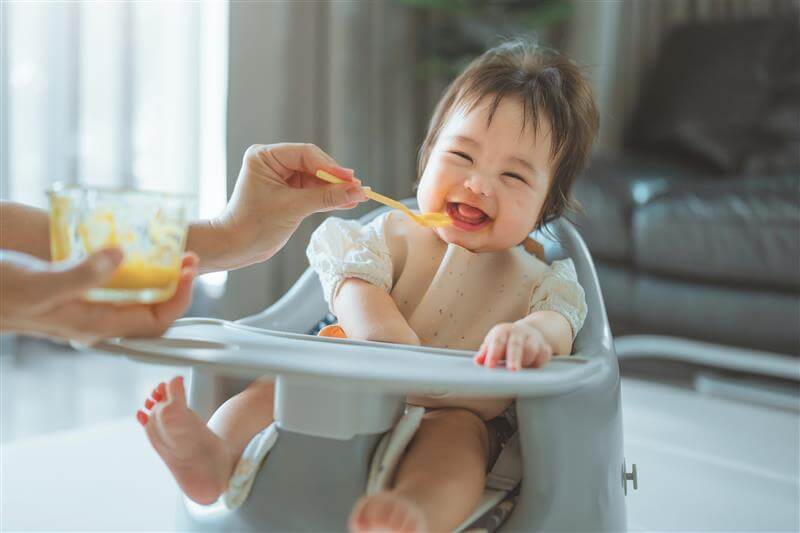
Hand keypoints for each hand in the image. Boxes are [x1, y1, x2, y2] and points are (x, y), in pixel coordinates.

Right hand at [0, 248, 197, 344]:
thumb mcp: (42, 282)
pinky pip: (116, 290)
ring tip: (170, 253)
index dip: (180, 298)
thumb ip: (82, 274)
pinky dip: (133, 274)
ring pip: (135, 302)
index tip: (190, 269)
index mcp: (95, 323)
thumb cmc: (2, 289)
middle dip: (175, 287)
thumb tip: (123, 258)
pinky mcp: (75, 296)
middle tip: (186, 257)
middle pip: (151, 313)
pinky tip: (131, 253)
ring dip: (157, 280)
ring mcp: (86, 309)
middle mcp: (95, 321)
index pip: (156, 321)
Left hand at [196, 143, 367, 271]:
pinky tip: (347, 202)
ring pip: (316, 178)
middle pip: (314, 164)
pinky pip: (313, 191)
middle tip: (358, 189)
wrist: (237, 247)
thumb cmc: (254, 225)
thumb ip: (326, 198)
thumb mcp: (293, 208)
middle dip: (335, 179)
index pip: (305, 154)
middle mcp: (273, 162)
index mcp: (265, 156)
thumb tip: (357, 192)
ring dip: (335, 189)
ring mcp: (282, 177)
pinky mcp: (289, 192)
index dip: (330, 166)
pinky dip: (328, 197)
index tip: (350, 179)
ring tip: (357, 197)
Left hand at [474, 322, 553, 370]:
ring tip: (519, 371)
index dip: (493, 354)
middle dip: (514, 358)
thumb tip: (478, 361)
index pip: (497, 341)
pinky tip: (533, 368)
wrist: (527, 332)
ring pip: (532, 350)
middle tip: (512, 371)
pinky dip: (539, 362)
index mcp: (503, 331)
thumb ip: (485, 353)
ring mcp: (533, 338)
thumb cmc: (505, 341)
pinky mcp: (544, 347)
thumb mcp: (492, 343)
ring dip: (526, 361)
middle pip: (516, 345)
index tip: (489, 366)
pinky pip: (544, 355)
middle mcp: (519, 332)